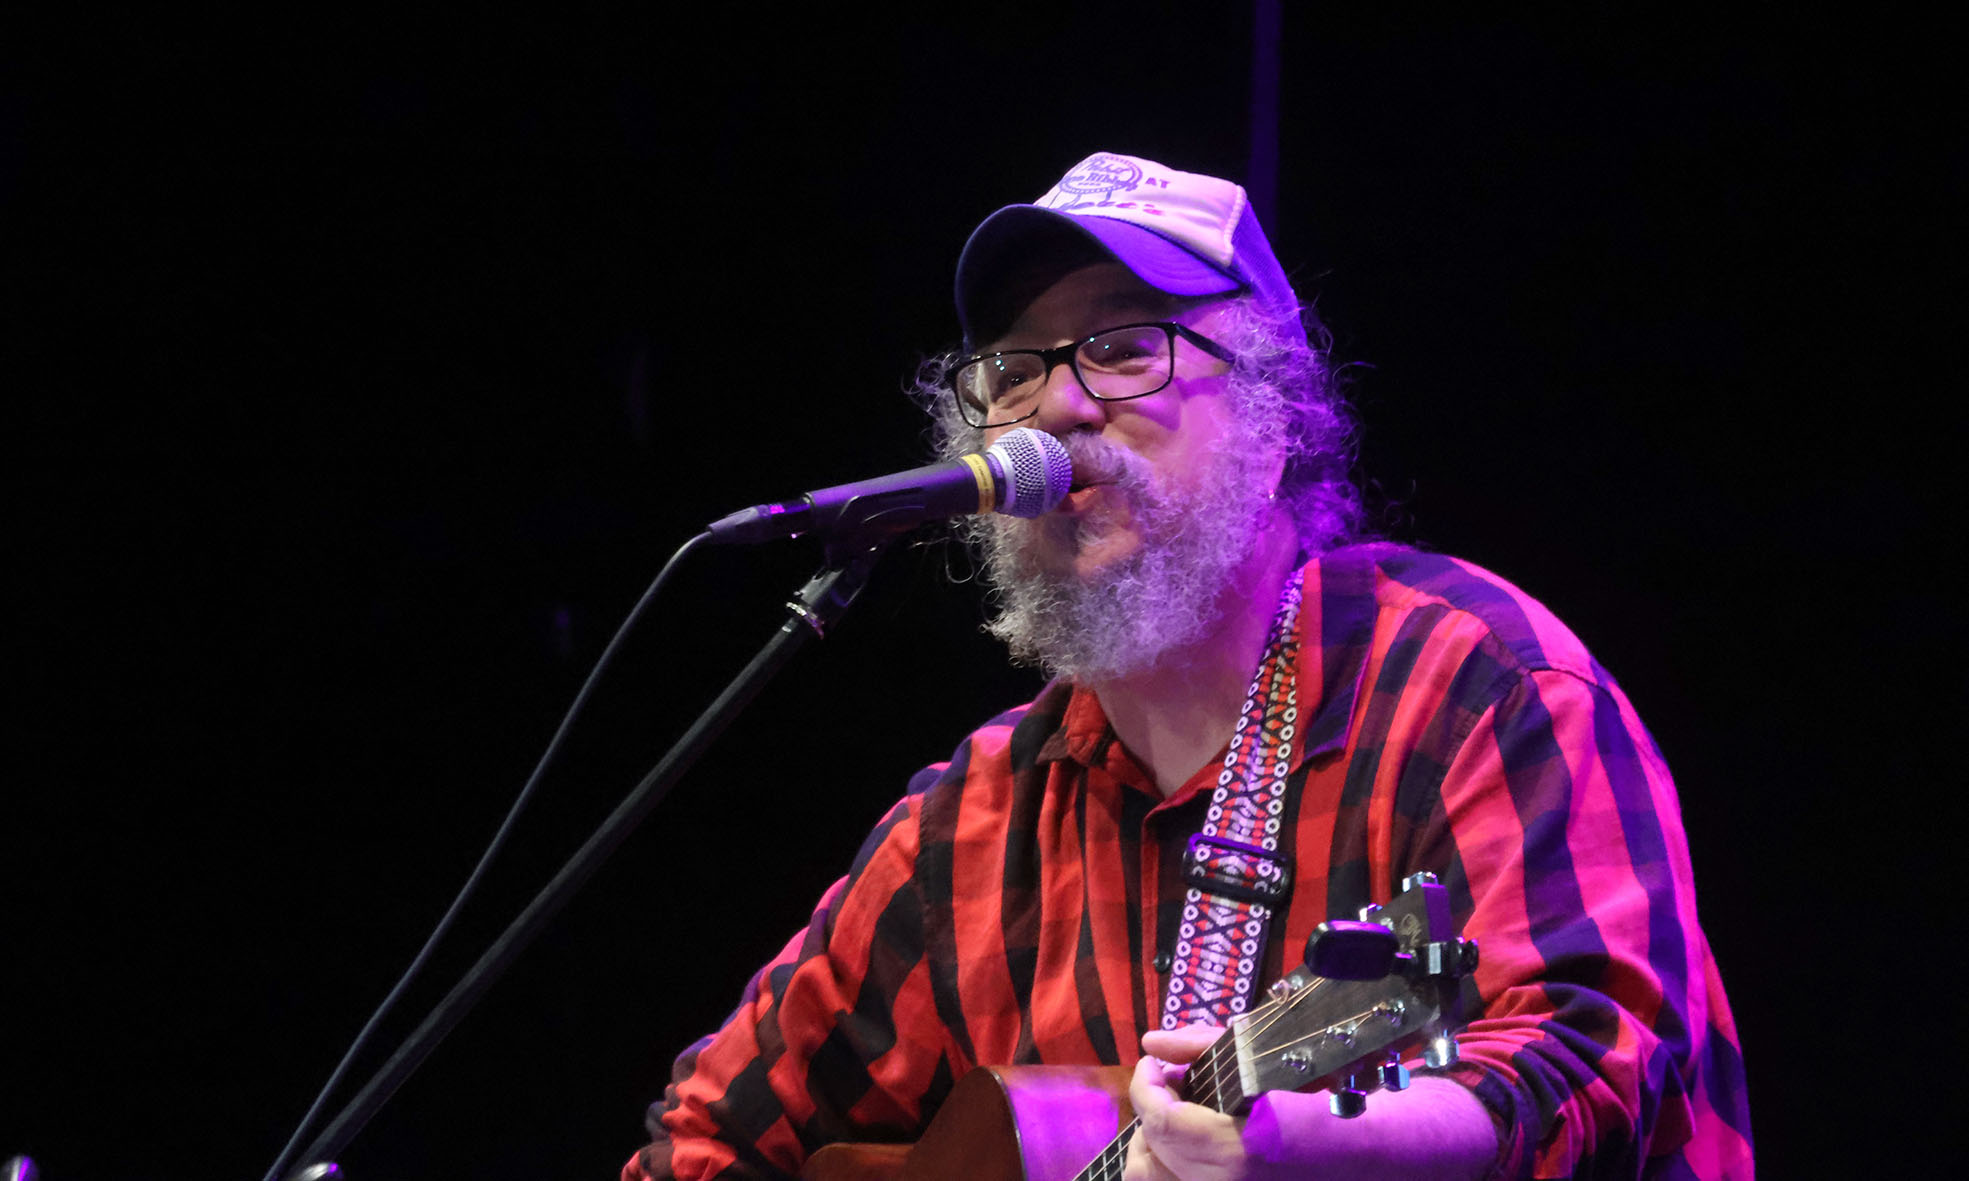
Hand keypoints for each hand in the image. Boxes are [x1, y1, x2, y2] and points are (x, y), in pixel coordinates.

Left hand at [1121, 1023, 1499, 1180]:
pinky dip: (1176, 1169)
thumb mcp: (1266, 1057)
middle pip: (1150, 1157)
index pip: (1162, 1121)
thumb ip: (1204, 1046)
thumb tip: (1154, 1041)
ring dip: (1157, 1149)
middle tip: (1172, 1086)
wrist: (1372, 1153)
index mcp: (1242, 1146)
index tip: (1154, 1064)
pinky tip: (1195, 1146)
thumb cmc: (1324, 1094)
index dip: (1147, 1086)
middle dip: (1152, 1114)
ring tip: (1181, 1120)